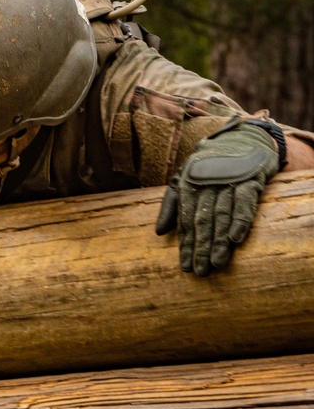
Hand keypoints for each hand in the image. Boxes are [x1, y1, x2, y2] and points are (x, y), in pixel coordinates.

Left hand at [156, 120, 282, 275]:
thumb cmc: (210, 165)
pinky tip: (235, 238)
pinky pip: (244, 202)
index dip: (186, 243)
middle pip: (202, 219)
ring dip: (219, 240)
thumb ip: (172, 204)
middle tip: (200, 271)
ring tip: (216, 262)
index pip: (186, 218)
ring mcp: (229, 180)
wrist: (241, 137)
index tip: (184, 266)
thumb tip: (158, 233)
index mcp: (188, 182)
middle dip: (200, 247)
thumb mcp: (185, 178)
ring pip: (221, 214)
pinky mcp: (250, 178)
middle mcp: (206, 182)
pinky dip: (240, 220)